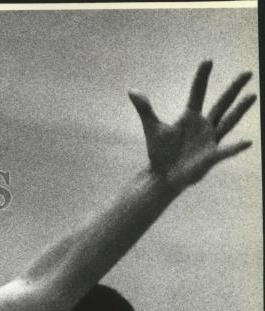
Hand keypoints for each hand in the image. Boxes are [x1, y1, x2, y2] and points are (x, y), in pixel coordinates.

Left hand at [129, 61, 255, 190]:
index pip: (197, 93)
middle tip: (247, 72)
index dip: (201, 77)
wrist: (163, 176)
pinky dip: (235, 147)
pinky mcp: (211, 156)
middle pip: (221, 103)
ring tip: (252, 95)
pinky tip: (247, 142)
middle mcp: (204, 126)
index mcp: (190, 117)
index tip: (207, 60)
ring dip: (239, 109)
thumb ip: (145, 109)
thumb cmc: (160, 152)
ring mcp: (210, 140)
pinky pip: (225, 151)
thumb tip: (132, 90)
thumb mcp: (152, 128)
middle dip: (233, 88)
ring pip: (228, 121)